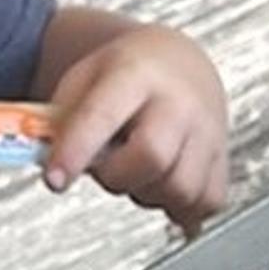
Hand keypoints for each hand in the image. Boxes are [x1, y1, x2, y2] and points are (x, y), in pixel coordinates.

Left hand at [42, 24, 230, 225]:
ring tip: (138, 174)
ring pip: (181, 188)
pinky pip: (208, 201)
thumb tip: (46, 162)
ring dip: (149, 195)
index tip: (55, 179)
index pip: (102, 116)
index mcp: (135, 74)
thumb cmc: (127, 74)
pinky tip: (165, 188)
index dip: (76, 152)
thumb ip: (60, 119)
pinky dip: (183, 207)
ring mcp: (207, 129)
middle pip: (152, 156)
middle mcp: (178, 100)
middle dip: (118, 178)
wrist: (179, 62)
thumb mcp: (84, 79)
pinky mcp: (223, 156)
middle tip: (109, 168)